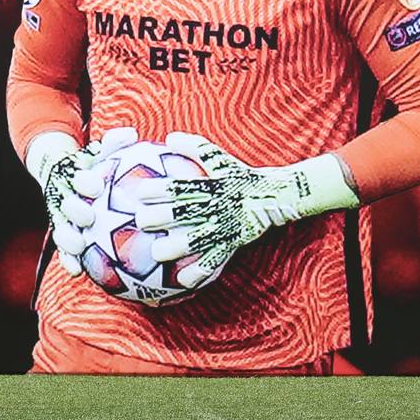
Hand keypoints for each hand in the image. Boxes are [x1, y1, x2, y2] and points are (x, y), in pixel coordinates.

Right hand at [30, 127, 136, 275]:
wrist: (58, 171)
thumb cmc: (91, 162)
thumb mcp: (100, 150)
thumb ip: (114, 143)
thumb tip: (131, 134)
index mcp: (71, 174)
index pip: (76, 175)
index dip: (84, 182)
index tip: (95, 186)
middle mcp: (61, 194)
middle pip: (64, 203)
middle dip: (74, 210)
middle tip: (88, 218)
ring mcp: (59, 214)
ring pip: (59, 227)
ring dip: (66, 238)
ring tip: (78, 248)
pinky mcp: (60, 231)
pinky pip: (62, 248)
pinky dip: (67, 259)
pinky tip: (78, 272)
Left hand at [133, 133, 360, 287]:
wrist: (278, 195)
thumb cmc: (240, 176)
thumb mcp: (220, 158)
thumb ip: (195, 148)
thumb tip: (169, 137)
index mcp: (212, 186)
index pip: (183, 186)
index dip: (162, 188)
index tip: (140, 191)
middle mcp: (217, 206)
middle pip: (187, 212)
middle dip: (163, 217)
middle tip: (141, 221)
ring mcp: (226, 226)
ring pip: (200, 238)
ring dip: (178, 246)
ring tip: (156, 253)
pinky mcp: (234, 242)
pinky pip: (216, 259)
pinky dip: (200, 271)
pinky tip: (182, 282)